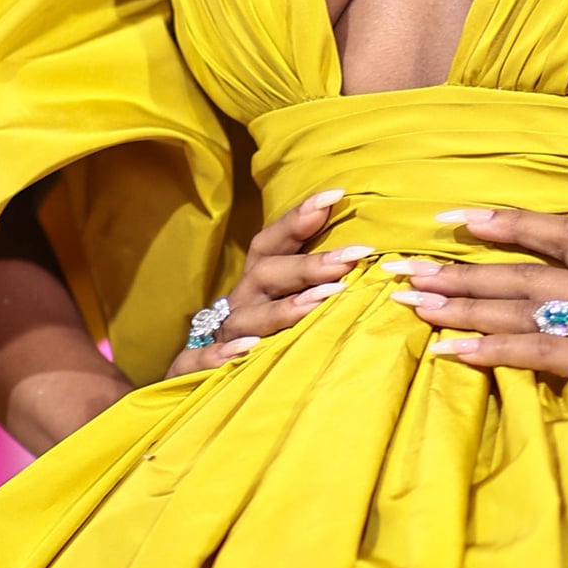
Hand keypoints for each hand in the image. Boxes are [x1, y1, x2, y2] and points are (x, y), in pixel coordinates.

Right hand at [164, 188, 376, 370]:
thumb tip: (363, 252)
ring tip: (321, 302)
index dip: (300, 217)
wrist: (209, 372)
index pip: (276, 241)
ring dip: (284, 309)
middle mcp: (243, 299)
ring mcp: (224, 331)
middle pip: (268, 273)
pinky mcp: (203, 365)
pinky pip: (206, 358)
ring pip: (248, 316)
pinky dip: (223, 354)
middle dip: (310, 265)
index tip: (335, 196)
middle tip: (351, 257)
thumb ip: (317, 275)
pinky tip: (248, 351)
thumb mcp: (287, 296)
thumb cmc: (266, 328)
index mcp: (260, 278)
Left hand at [390, 206, 567, 487]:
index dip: (513, 223)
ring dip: (460, 302)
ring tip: (409, 301)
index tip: (460, 218)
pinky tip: (448, 352)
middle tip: (406, 265)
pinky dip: (489, 347)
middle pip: (531, 267)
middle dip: (462, 265)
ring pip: (525, 303)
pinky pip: (539, 349)